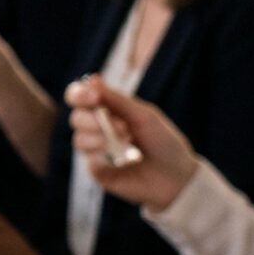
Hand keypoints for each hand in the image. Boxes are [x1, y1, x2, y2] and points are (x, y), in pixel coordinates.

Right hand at [66, 76, 198, 210]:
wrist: (177, 176)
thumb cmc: (164, 142)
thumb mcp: (143, 116)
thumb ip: (117, 99)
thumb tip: (92, 78)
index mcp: (107, 111)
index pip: (79, 98)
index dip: (79, 95)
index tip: (94, 97)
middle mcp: (97, 130)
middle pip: (76, 118)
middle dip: (92, 120)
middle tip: (121, 127)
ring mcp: (96, 151)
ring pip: (79, 140)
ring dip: (101, 138)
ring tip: (127, 143)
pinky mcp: (99, 172)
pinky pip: (89, 161)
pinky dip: (104, 157)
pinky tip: (123, 160)